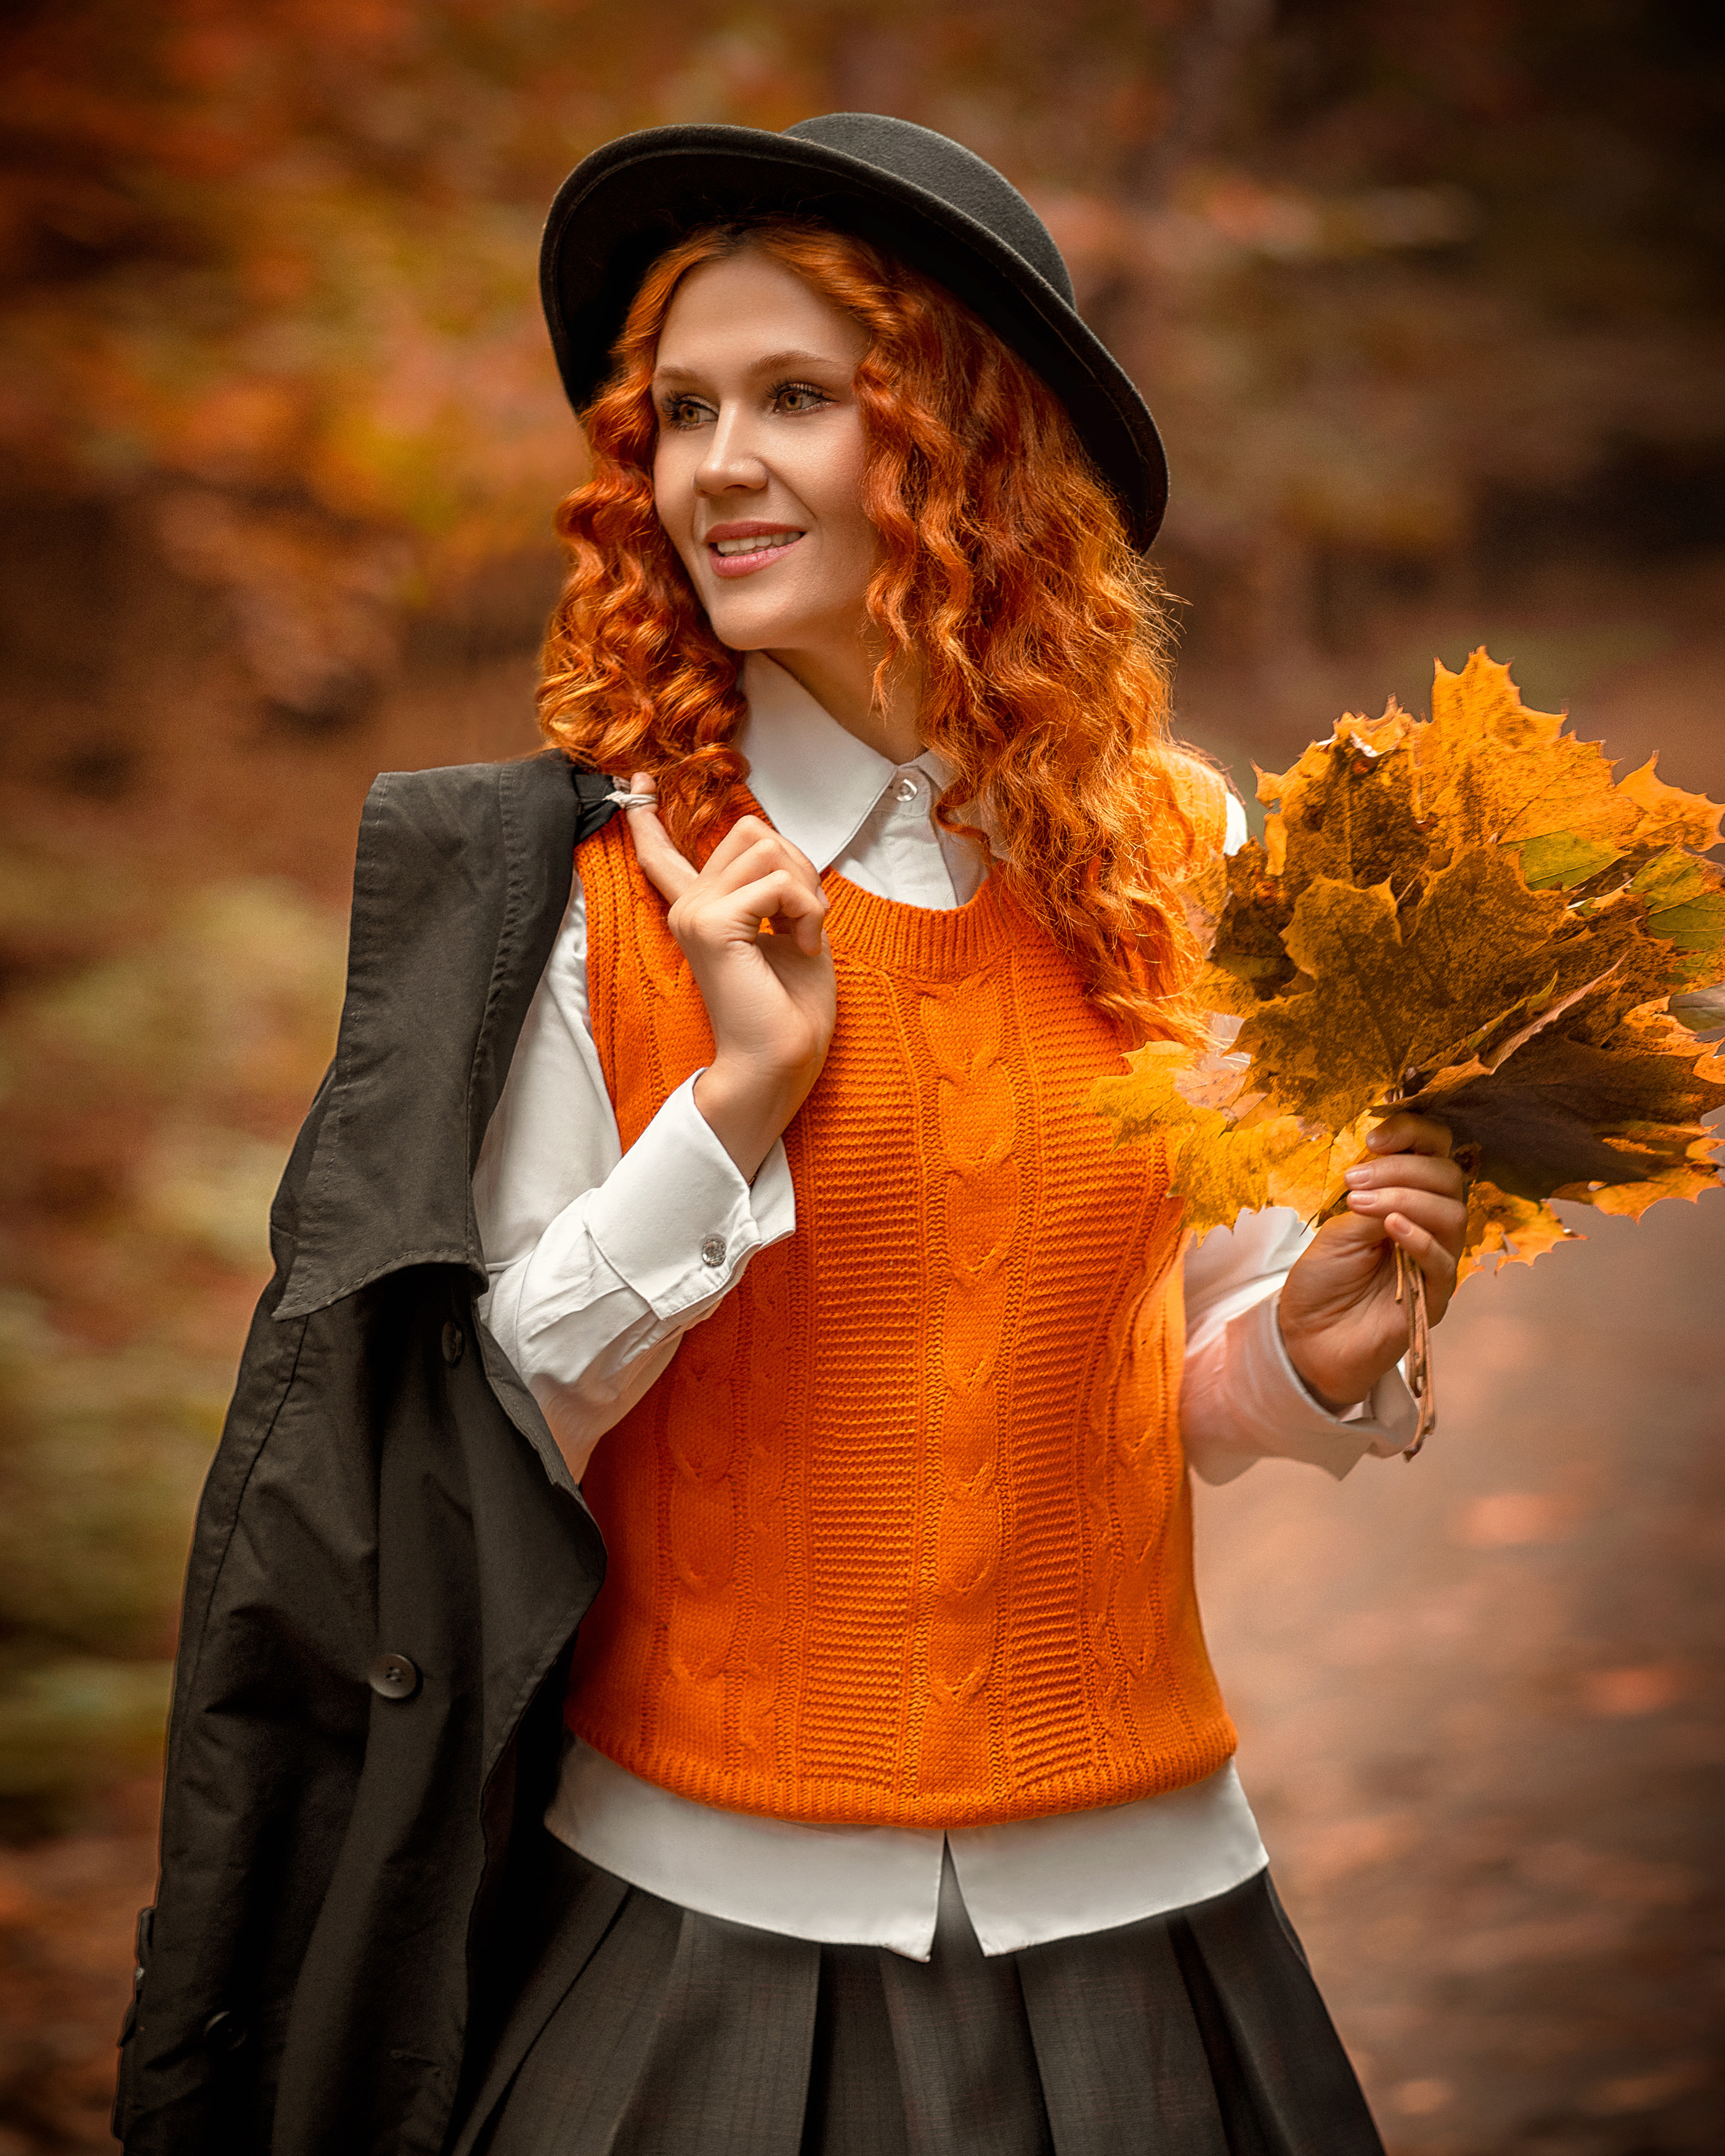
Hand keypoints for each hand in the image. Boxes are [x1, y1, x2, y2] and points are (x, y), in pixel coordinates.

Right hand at [623, 773, 836, 1180]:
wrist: (779, 1062)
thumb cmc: (791, 1009)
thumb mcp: (789, 931)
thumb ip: (776, 888)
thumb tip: (777, 846)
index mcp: (701, 912)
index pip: (665, 855)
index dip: (651, 817)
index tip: (637, 780)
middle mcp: (688, 907)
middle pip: (751, 830)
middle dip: (798, 866)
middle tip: (806, 920)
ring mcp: (695, 914)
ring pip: (767, 847)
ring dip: (807, 891)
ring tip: (804, 937)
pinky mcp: (713, 925)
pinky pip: (777, 882)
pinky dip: (807, 911)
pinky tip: (803, 948)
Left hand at [1277, 1112, 1466, 1411]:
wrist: (1309, 1337)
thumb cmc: (1323, 1280)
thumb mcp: (1339, 1228)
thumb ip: (1372, 1198)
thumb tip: (1392, 1171)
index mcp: (1408, 1198)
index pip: (1434, 1153)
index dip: (1413, 1135)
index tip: (1374, 1137)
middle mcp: (1430, 1225)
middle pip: (1448, 1178)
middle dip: (1404, 1168)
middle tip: (1358, 1178)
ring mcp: (1436, 1260)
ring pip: (1451, 1214)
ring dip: (1406, 1198)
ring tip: (1362, 1203)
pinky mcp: (1435, 1296)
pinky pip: (1443, 1259)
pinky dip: (1418, 1236)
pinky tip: (1390, 1227)